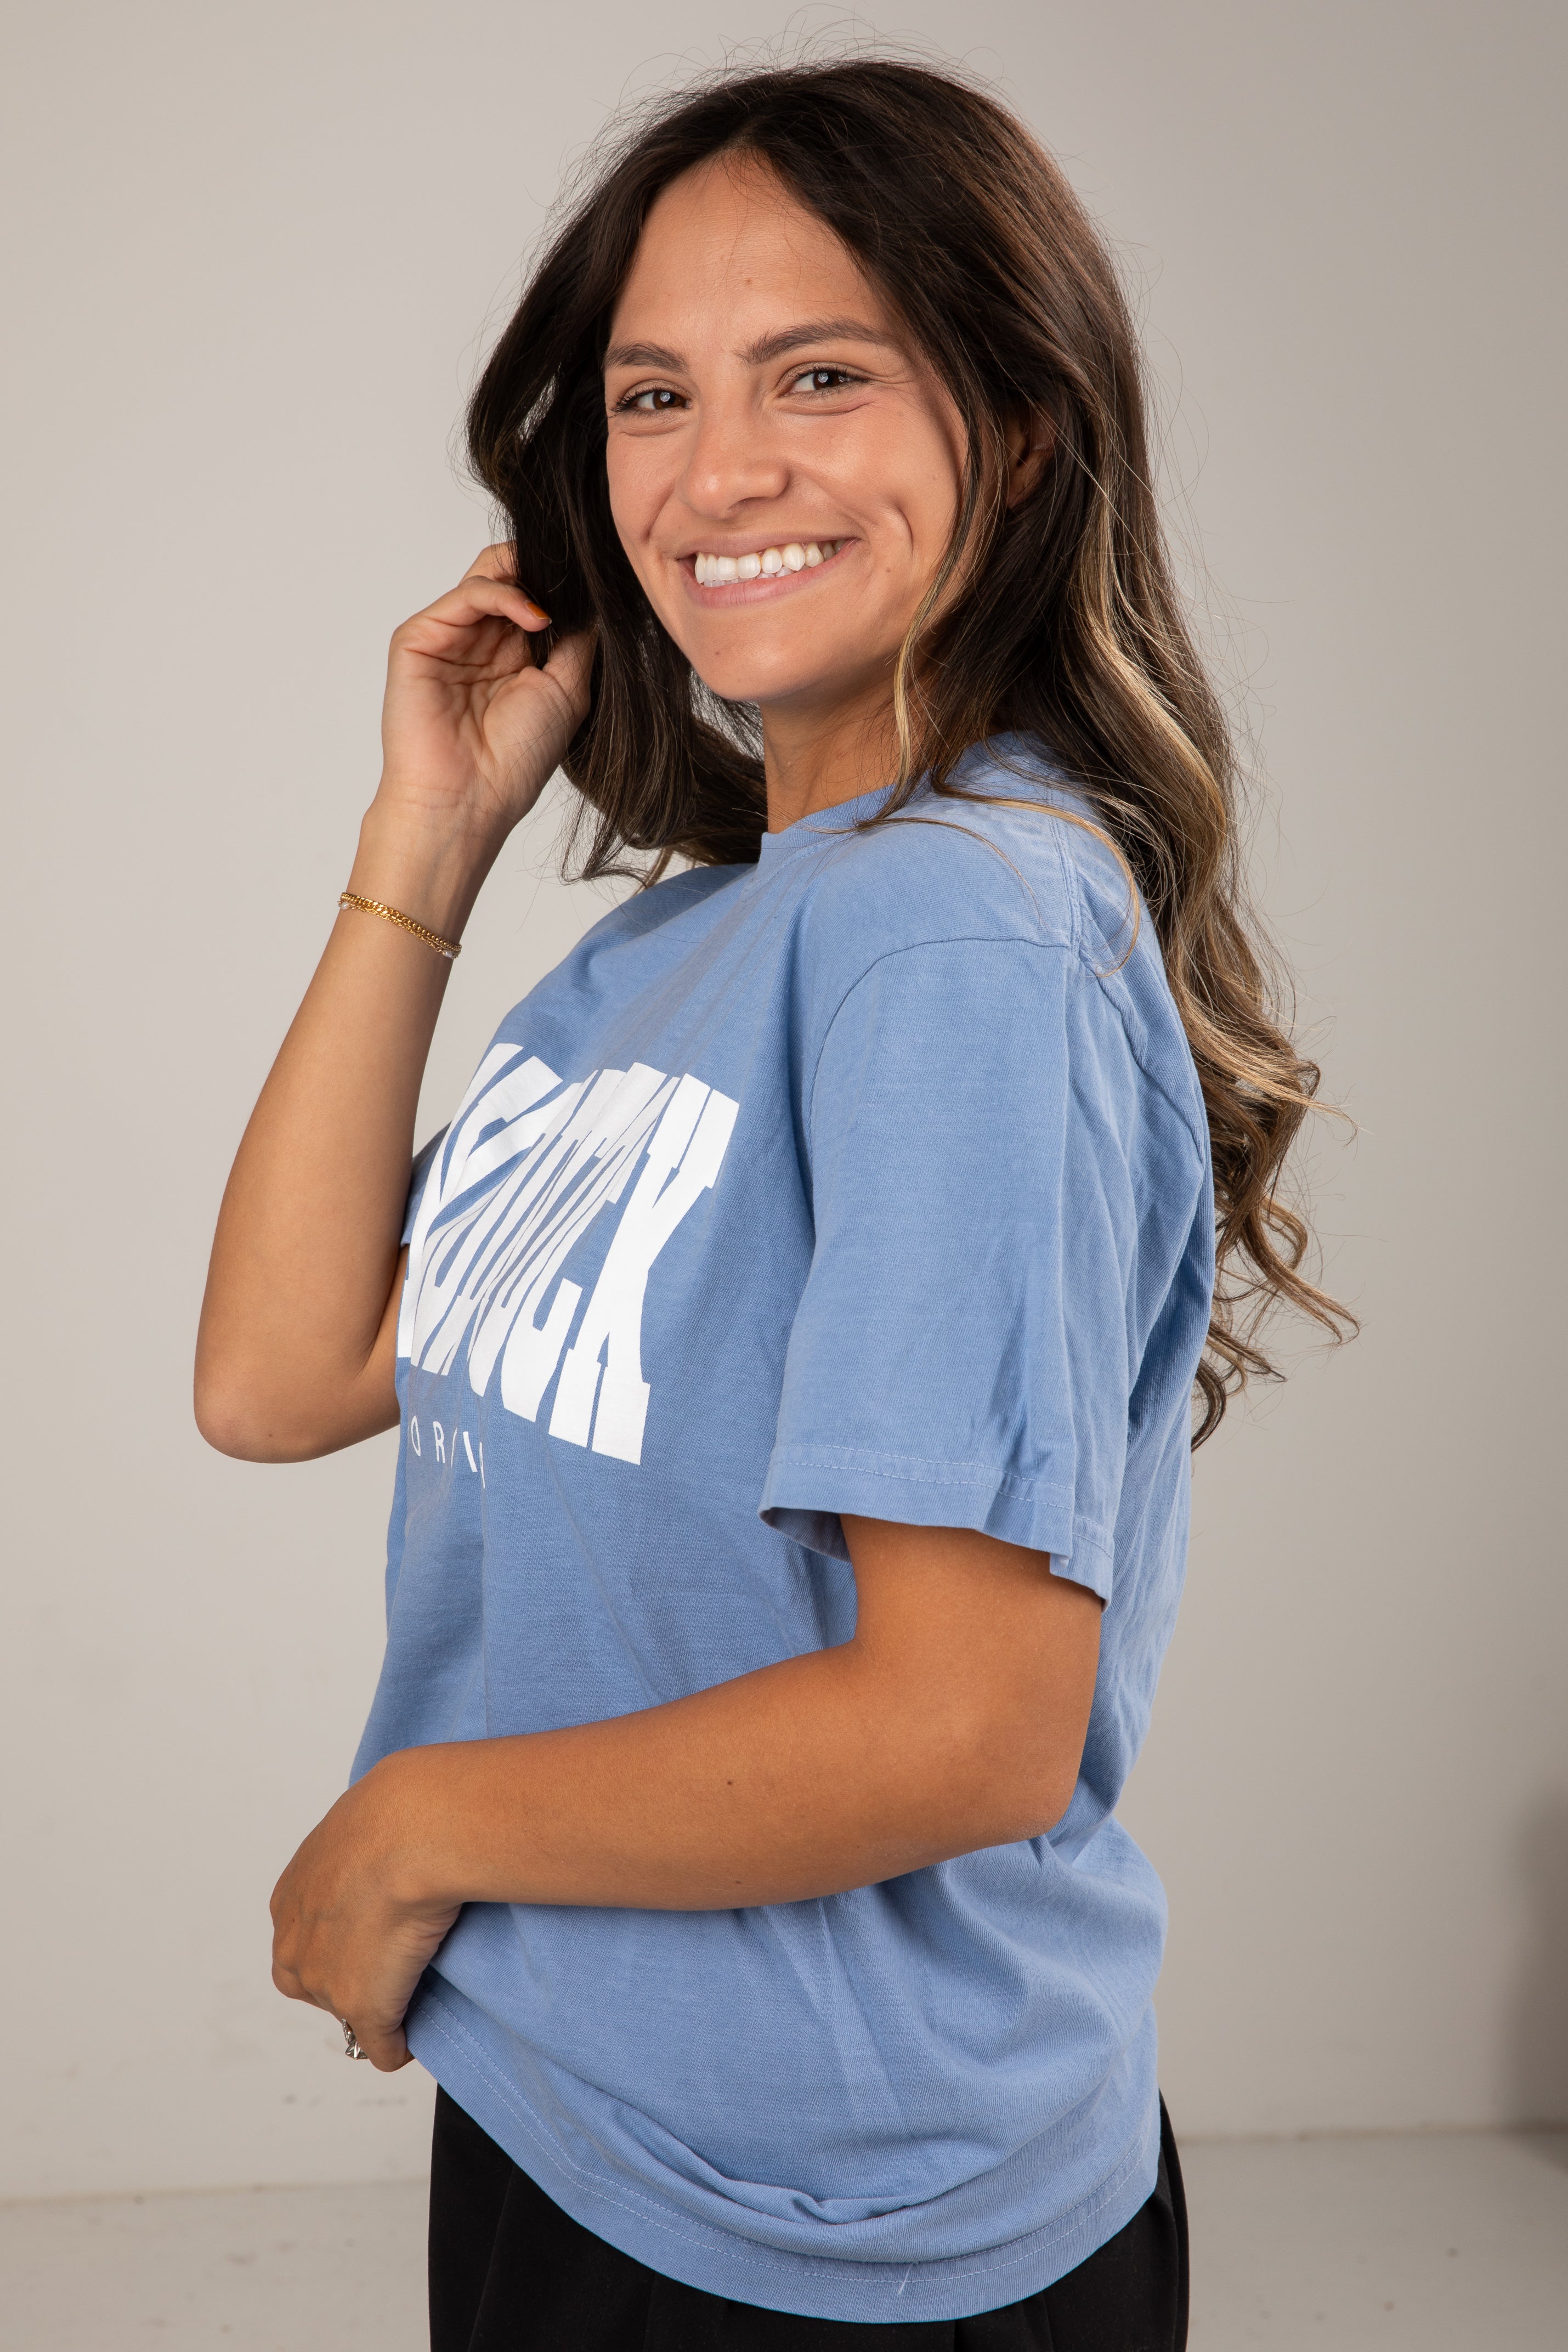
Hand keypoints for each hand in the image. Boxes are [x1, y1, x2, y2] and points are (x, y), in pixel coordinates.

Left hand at [269, 1757, 460, 2071]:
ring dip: (379, 2008)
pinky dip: (400, 2046)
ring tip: (415, 1985)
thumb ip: (362, 1850)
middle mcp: (295, 1943)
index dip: (344, 1943)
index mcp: (290, 1899)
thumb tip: (389, 1846)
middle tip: (396, 1960)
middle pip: (318, 1984)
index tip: (378, 1932)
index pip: (305, 1941)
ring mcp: (325, 1982)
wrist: (410, 1830)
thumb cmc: (398, 1813)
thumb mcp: (363, 1826)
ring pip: (349, 2012)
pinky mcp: (363, 2008)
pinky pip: (381, 2048)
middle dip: (353, 1980)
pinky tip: (421, 2028)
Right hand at [372, 543, 594, 855]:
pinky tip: (535, 617)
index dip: (564, 587)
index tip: (596, 587)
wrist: (467, 799)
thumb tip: (597, 598)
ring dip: (529, 578)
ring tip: (556, 608)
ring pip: (488, 574)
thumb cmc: (515, 761)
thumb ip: (578, 640)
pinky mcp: (420, 637)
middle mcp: (480, 641)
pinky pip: (466, 594)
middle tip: (577, 581)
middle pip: (511, 574)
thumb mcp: (567, 691)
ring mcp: (449, 637)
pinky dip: (504, 594)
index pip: (536, 595)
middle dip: (546, 572)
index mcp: (513, 655)